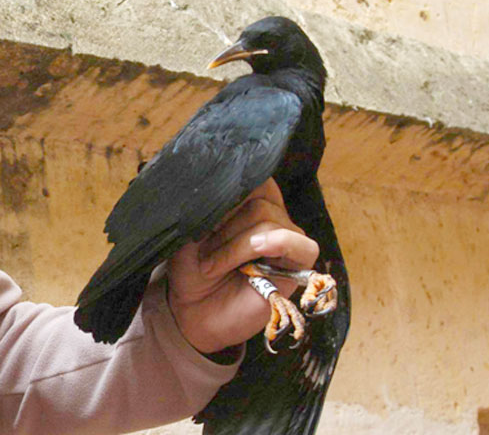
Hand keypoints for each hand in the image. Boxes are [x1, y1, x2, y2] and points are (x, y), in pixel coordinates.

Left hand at [166, 179, 319, 354]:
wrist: (193, 311)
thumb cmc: (192, 269)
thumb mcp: (189, 231)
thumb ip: (206, 206)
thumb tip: (215, 182)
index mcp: (248, 201)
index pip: (251, 176)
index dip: (226, 193)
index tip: (200, 217)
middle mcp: (271, 215)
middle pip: (257, 197)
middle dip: (224, 225)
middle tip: (202, 250)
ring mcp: (287, 238)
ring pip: (267, 220)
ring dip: (234, 245)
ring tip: (212, 266)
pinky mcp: (298, 265)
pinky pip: (299, 243)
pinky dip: (276, 242)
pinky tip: (257, 250)